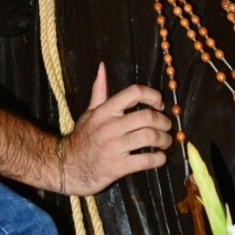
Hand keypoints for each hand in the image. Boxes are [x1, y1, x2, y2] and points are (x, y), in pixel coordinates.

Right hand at [64, 63, 171, 194]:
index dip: (153, 95)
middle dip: (164, 122)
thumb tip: (102, 67)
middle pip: (147, 116)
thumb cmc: (81, 138)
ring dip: (164, 140)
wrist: (67, 167)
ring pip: (149, 137)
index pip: (134, 93)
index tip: (159, 104)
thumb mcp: (89, 113)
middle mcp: (110, 126)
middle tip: (167, 126)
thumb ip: (99, 91)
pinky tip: (160, 158)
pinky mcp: (118, 167)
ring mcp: (114, 147)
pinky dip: (158, 159)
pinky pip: (145, 161)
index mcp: (105, 111)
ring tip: (166, 142)